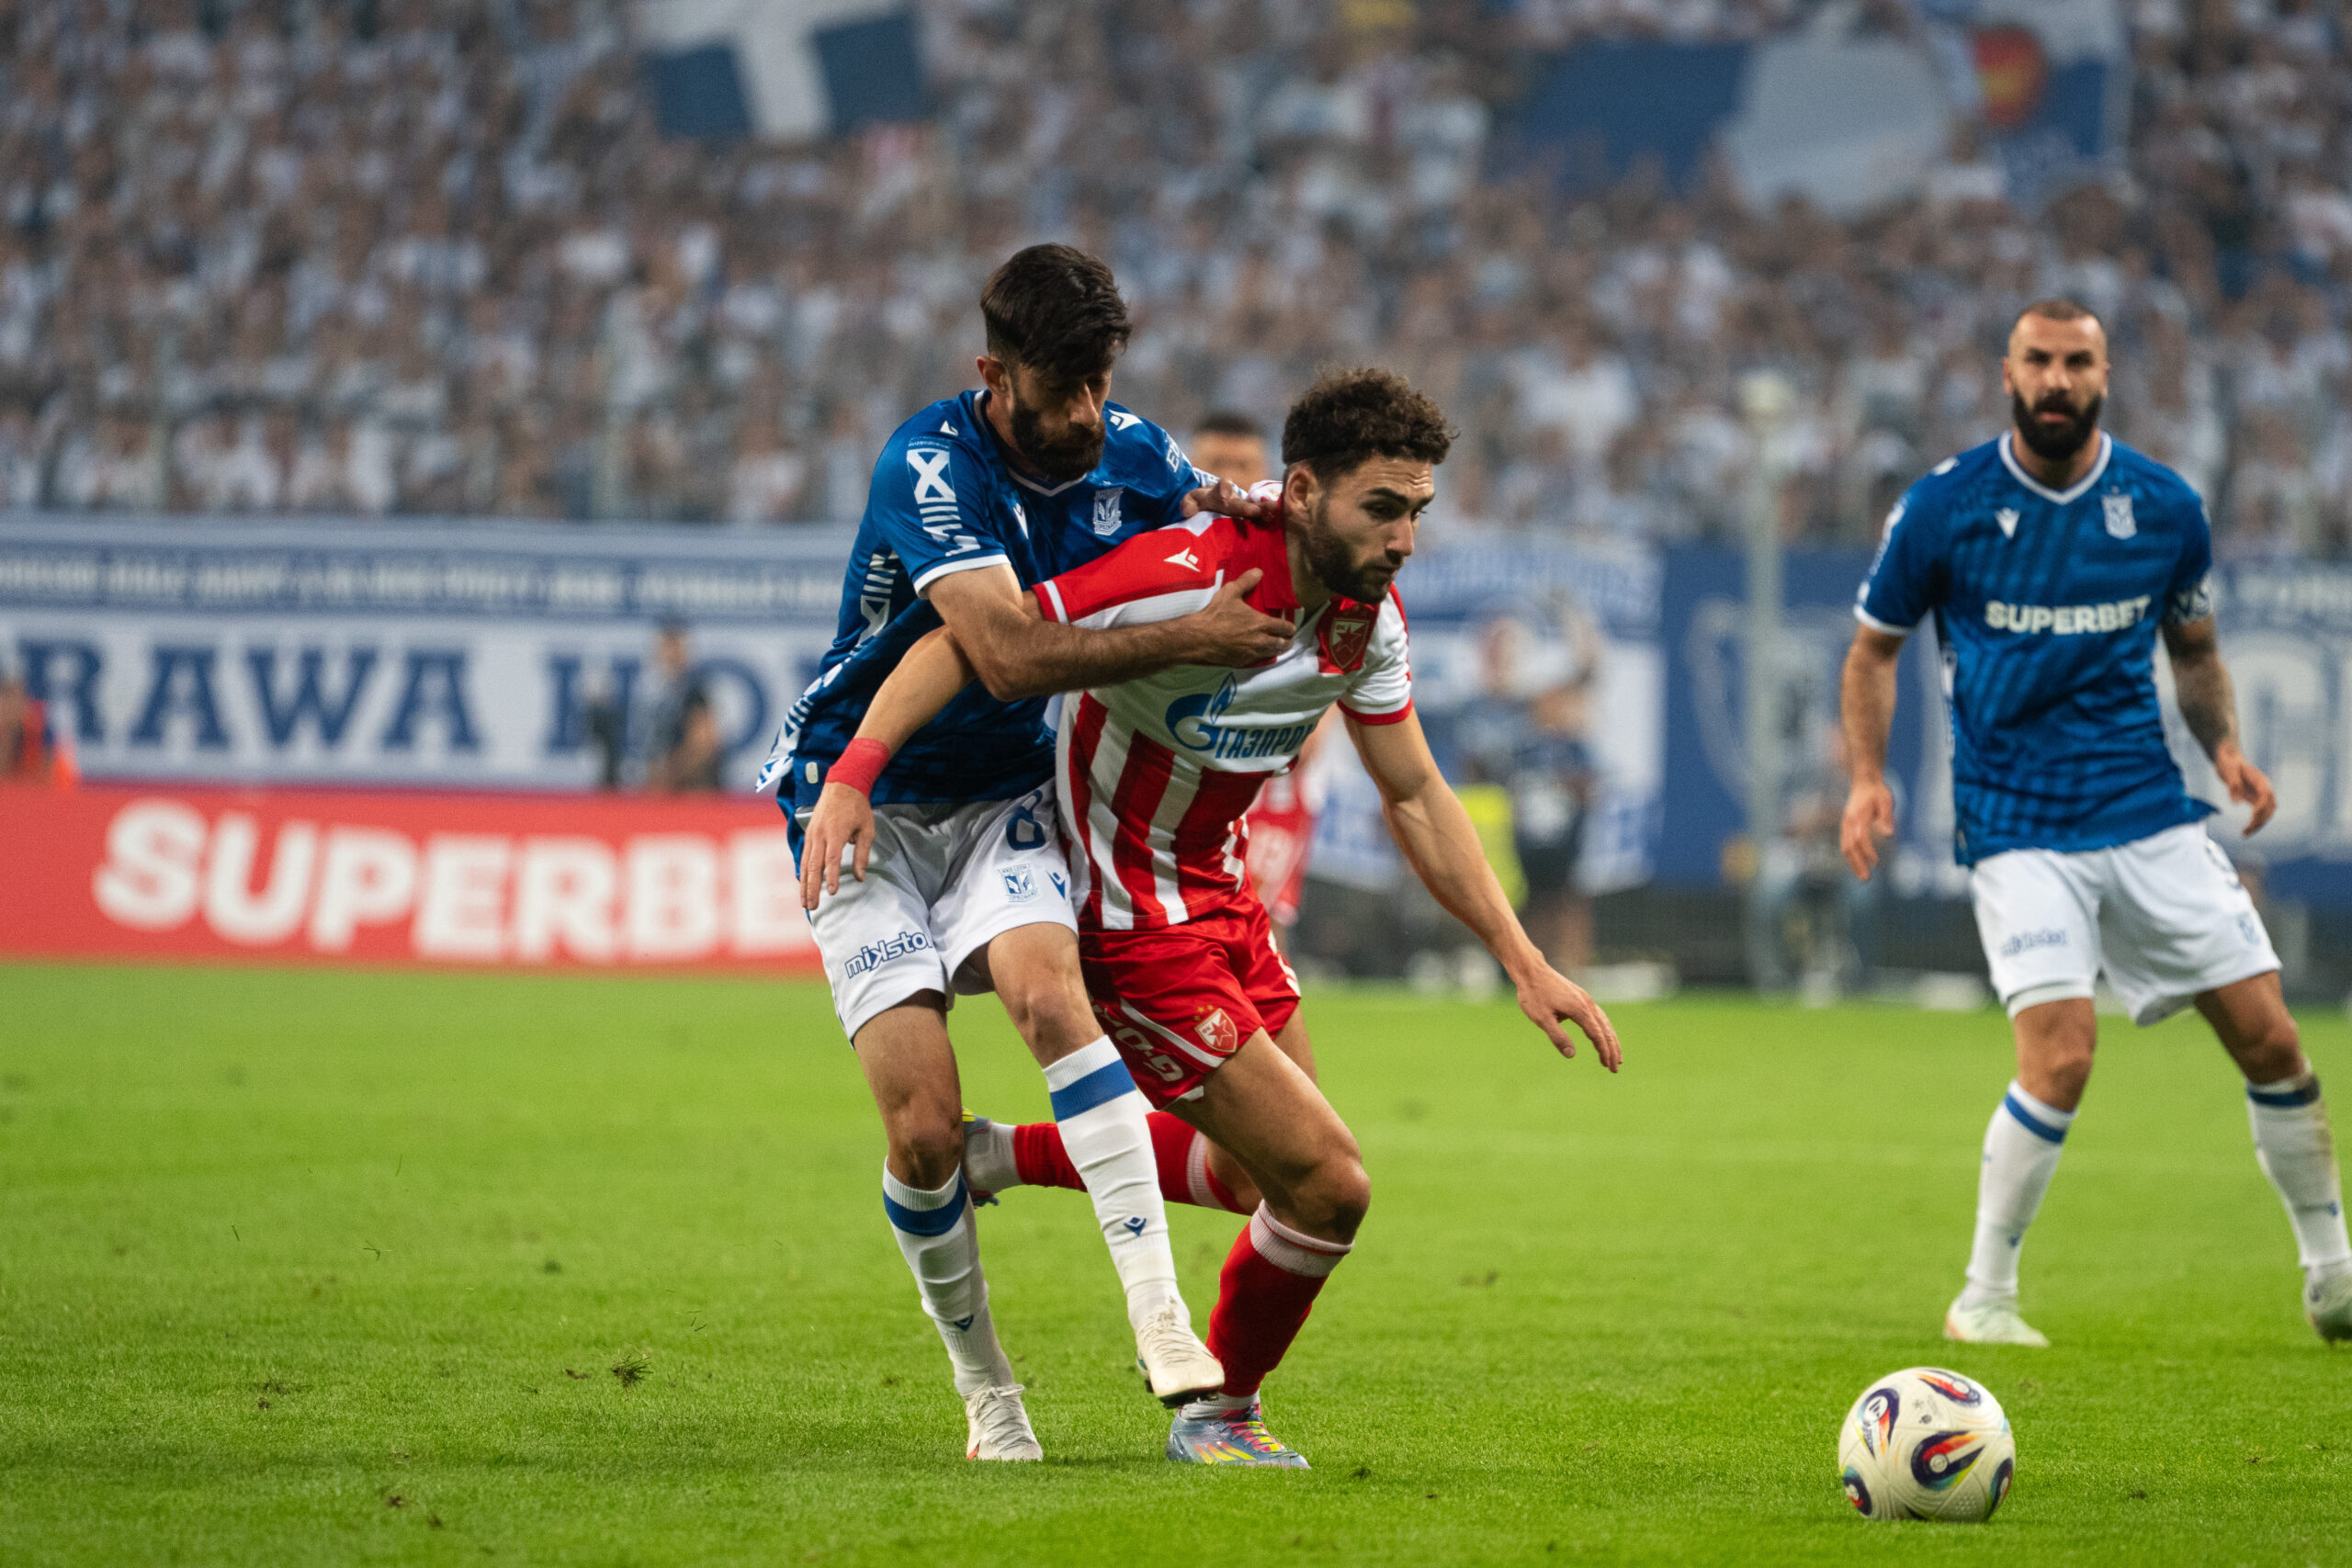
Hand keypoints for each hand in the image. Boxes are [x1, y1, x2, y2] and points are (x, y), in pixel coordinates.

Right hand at [798, 783, 875, 909]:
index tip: (832, 893)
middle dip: (812, 888)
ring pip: (806, 863)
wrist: (842, 784)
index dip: (831, 877)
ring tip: (805, 902)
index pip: (832, 859)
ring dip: (804, 884)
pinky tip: (803, 884)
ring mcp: (812, 834)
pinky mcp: (809, 834)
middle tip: (813, 907)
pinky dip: (803, 872)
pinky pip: (804, 856)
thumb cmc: (857, 807)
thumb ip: (862, 854)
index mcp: (836, 832)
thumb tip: (860, 877)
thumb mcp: (867, 829)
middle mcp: (820, 834)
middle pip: (814, 865)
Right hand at [1179, 568, 1293, 665]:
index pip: (1282, 627)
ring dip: (1277, 650)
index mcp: (1260, 622)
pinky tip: (1261, 654)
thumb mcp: (1230, 593)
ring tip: (1279, 648)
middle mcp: (1259, 639)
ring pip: (1270, 653)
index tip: (1292, 628)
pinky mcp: (1241, 661)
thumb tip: (1259, 571)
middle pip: (1280, 643)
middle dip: (1286, 642)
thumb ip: (1246, 582)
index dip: (1289, 628)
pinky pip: (1257, 660)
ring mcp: (1250, 652)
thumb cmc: (1215, 614)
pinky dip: (1262, 657)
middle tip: (1288, 640)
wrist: (1199, 637)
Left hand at [1180, 476, 1272, 521]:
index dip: (1224, 488)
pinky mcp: (1248, 521)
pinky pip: (1258, 521)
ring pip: (1254, 509)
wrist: (1210, 506)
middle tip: (1255, 510)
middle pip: (1241, 502)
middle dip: (1248, 506)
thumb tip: (1188, 510)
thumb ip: (1188, 504)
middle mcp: (1233, 500)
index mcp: (1218, 494)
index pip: (1222, 487)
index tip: (1225, 491)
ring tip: (1275, 512)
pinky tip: (1278, 524)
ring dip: (1263, 511)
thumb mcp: (1190, 501)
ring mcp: (1242, 510)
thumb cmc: (1201, 503)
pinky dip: (1267, 522)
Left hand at [1514, 963, 1621, 1072]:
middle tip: (1615, 1068)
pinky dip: (1604, 1028)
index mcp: (1579, 1010)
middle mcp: (1587, 1003)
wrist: (1531, 970)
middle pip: (1605, 1030)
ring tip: (1615, 1055)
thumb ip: (1557, 1037)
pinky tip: (1602, 1035)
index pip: (1597, 1035)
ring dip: (1611, 1039)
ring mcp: (1585, 999)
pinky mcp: (1580, 997)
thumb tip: (1571, 1055)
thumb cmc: (1534, 995)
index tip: (1609, 1066)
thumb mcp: (1542, 1019)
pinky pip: (1598, 1015)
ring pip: (1604, 1022)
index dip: (1604, 1051)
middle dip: (1612, 1049)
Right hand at [1840, 776, 1894, 879]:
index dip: (1867, 852)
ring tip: (1862, 876)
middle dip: (1857, 864)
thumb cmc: (1877, 791)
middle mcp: (1848, 822)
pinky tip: (1858, 865)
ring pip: (1845, 847)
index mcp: (1857, 816)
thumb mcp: (1887, 801)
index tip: (1876, 862)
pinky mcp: (1846, 826)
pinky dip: (1850, 857)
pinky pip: (1845, 844)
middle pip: (1849, 847)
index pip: (1861, 838)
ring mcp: (1845, 824)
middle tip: (1866, 879)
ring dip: (1853, 863)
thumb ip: (1886, 818)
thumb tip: (1888, 835)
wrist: (1864, 781)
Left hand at [2212, 740, 2276, 833]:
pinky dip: (2256, 821)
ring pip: (2267, 812)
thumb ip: (2233, 785)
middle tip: (2245, 831)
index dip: (2261, 807)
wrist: (2229, 757)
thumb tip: (2236, 802)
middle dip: (2260, 820)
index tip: (2252, 817)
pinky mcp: (2255, 798)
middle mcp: (2264, 788)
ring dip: (2259, 824)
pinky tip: (2246, 829)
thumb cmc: (2228, 762)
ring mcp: (2261, 793)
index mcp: (2260, 780)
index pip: (2266, 796)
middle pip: (2269, 807)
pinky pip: (2260, 812)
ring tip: (2245, 834)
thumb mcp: (2228, 770)